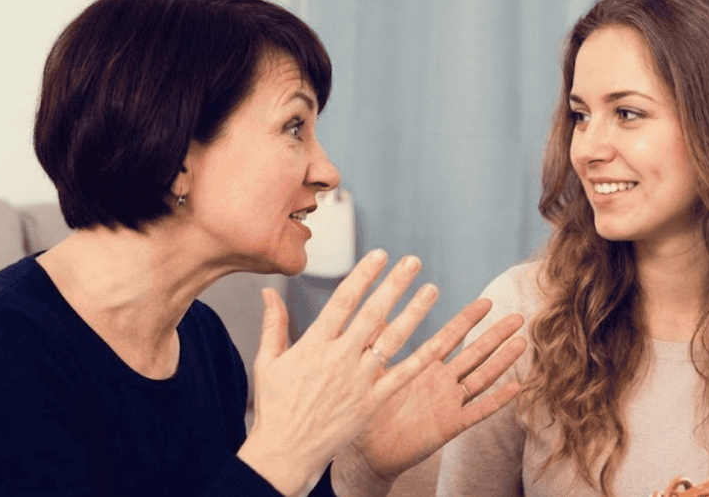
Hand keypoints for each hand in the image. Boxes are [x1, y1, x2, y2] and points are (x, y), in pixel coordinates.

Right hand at [238, 250, 447, 496]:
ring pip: (391, 340)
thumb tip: (268, 290)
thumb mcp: (266, 362)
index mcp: (313, 345)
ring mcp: (357, 381)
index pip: (343, 301)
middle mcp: (338, 359)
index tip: (380, 254)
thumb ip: (273, 324)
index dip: (364, 275)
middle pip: (372, 314)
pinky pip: (402, 376)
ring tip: (431, 289)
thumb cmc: (274, 407)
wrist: (285, 453)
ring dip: (414, 313)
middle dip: (394, 285)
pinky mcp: (371, 403)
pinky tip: (442, 340)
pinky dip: (423, 357)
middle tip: (413, 261)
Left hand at [350, 298, 526, 479]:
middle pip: (475, 353)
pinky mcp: (450, 425)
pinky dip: (497, 400)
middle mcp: (441, 381)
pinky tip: (516, 387)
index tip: (487, 301)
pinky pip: (478, 411)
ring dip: (502, 361)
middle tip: (518, 317)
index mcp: (424, 364)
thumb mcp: (372, 373)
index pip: (451, 335)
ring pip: (481, 377)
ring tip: (522, 343)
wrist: (369, 451)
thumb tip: (374, 313)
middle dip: (496, 335)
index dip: (469, 319)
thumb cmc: (368, 411)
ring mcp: (448, 402)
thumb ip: (377, 345)